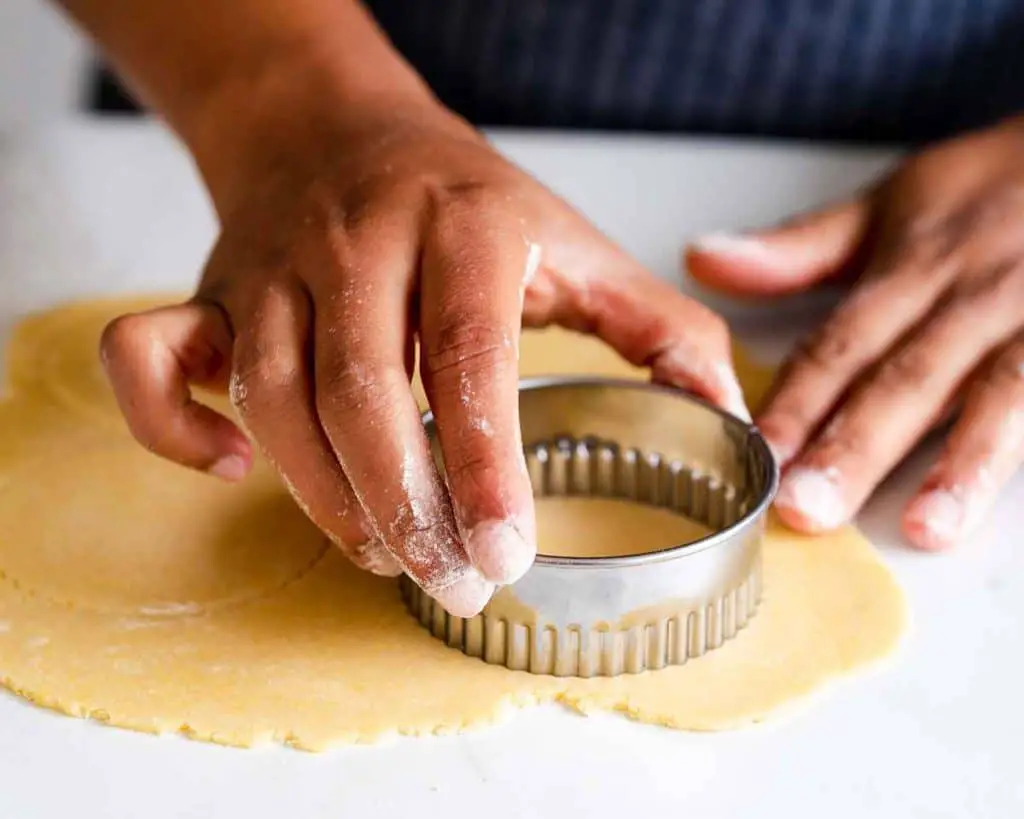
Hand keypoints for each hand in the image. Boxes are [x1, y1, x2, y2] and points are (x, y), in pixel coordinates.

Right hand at [101, 94, 745, 615]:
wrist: (338, 128)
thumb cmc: (465, 201)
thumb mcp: (574, 243)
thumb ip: (658, 325)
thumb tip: (726, 413)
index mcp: (462, 225)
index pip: (467, 352)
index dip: (482, 463)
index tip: (506, 554)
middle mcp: (355, 242)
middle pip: (357, 391)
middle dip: (405, 508)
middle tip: (455, 583)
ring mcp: (269, 268)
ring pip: (268, 397)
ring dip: (323, 498)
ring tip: (387, 556)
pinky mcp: (209, 293)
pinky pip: (149, 362)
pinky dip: (174, 430)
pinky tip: (241, 471)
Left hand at [686, 116, 1023, 549]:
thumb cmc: (991, 189)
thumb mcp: (892, 204)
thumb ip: (800, 246)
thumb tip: (702, 259)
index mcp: (912, 269)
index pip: (843, 345)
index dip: (799, 403)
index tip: (759, 455)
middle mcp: (972, 298)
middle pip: (907, 379)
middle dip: (856, 447)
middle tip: (809, 508)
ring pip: (1000, 395)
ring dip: (962, 465)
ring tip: (928, 527)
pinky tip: (997, 504)